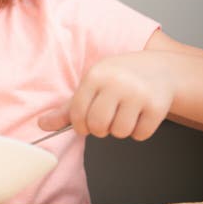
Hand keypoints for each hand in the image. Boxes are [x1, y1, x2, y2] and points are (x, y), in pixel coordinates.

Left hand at [38, 50, 175, 140]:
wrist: (160, 69)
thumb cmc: (119, 78)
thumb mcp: (92, 84)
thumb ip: (68, 107)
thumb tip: (42, 125)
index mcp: (95, 76)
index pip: (77, 112)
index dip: (79, 125)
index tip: (85, 124)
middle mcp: (116, 83)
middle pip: (98, 125)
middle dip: (99, 129)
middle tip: (106, 120)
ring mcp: (138, 94)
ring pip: (119, 132)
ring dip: (120, 130)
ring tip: (124, 114)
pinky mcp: (157, 106)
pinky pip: (140, 134)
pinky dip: (138, 131)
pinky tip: (139, 116)